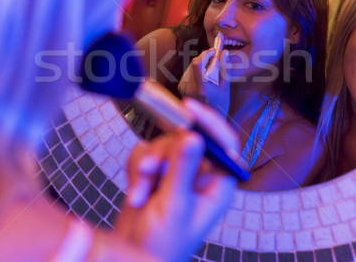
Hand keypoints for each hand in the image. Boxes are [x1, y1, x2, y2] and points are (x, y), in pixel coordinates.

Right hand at [114, 99, 238, 261]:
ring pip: (162, 146)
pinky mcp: (156, 173)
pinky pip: (145, 155)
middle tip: (151, 170)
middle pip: (186, 139)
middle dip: (163, 154)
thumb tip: (193, 137)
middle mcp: (200, 175)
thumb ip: (182, 170)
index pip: (223, 143)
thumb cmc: (163, 245)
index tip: (188, 108)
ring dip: (146, 167)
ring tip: (140, 193)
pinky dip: (136, 172)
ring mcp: (177, 173)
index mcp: (218, 184)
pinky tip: (135, 194)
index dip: (209, 122)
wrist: (133, 256)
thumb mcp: (174, 206)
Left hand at [178, 48, 230, 116]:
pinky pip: (188, 73)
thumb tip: (224, 53)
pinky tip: (204, 78)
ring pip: (191, 67)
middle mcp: (189, 88)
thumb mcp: (225, 88)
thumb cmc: (219, 106)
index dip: (205, 54)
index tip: (214, 50)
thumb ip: (224, 69)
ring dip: (201, 64)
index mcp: (201, 88)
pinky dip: (197, 71)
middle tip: (214, 56)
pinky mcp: (181, 88)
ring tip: (211, 70)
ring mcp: (183, 89)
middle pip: (194, 64)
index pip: (197, 64)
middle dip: (204, 58)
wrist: (208, 122)